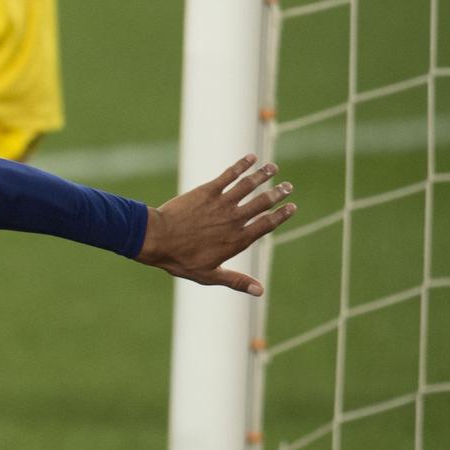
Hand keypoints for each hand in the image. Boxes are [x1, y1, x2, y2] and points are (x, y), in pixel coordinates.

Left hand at [135, 154, 295, 295]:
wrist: (157, 239)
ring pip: (249, 186)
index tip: (292, 207)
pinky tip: (251, 158)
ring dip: (263, 175)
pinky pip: (229, 175)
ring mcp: (222, 203)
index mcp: (237, 239)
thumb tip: (260, 291)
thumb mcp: (209, 275)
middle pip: (263, 203)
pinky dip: (241, 166)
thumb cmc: (180, 259)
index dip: (281, 215)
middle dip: (278, 193)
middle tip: (289, 186)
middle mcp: (234, 219)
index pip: (266, 225)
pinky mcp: (207, 191)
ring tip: (274, 167)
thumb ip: (237, 281)